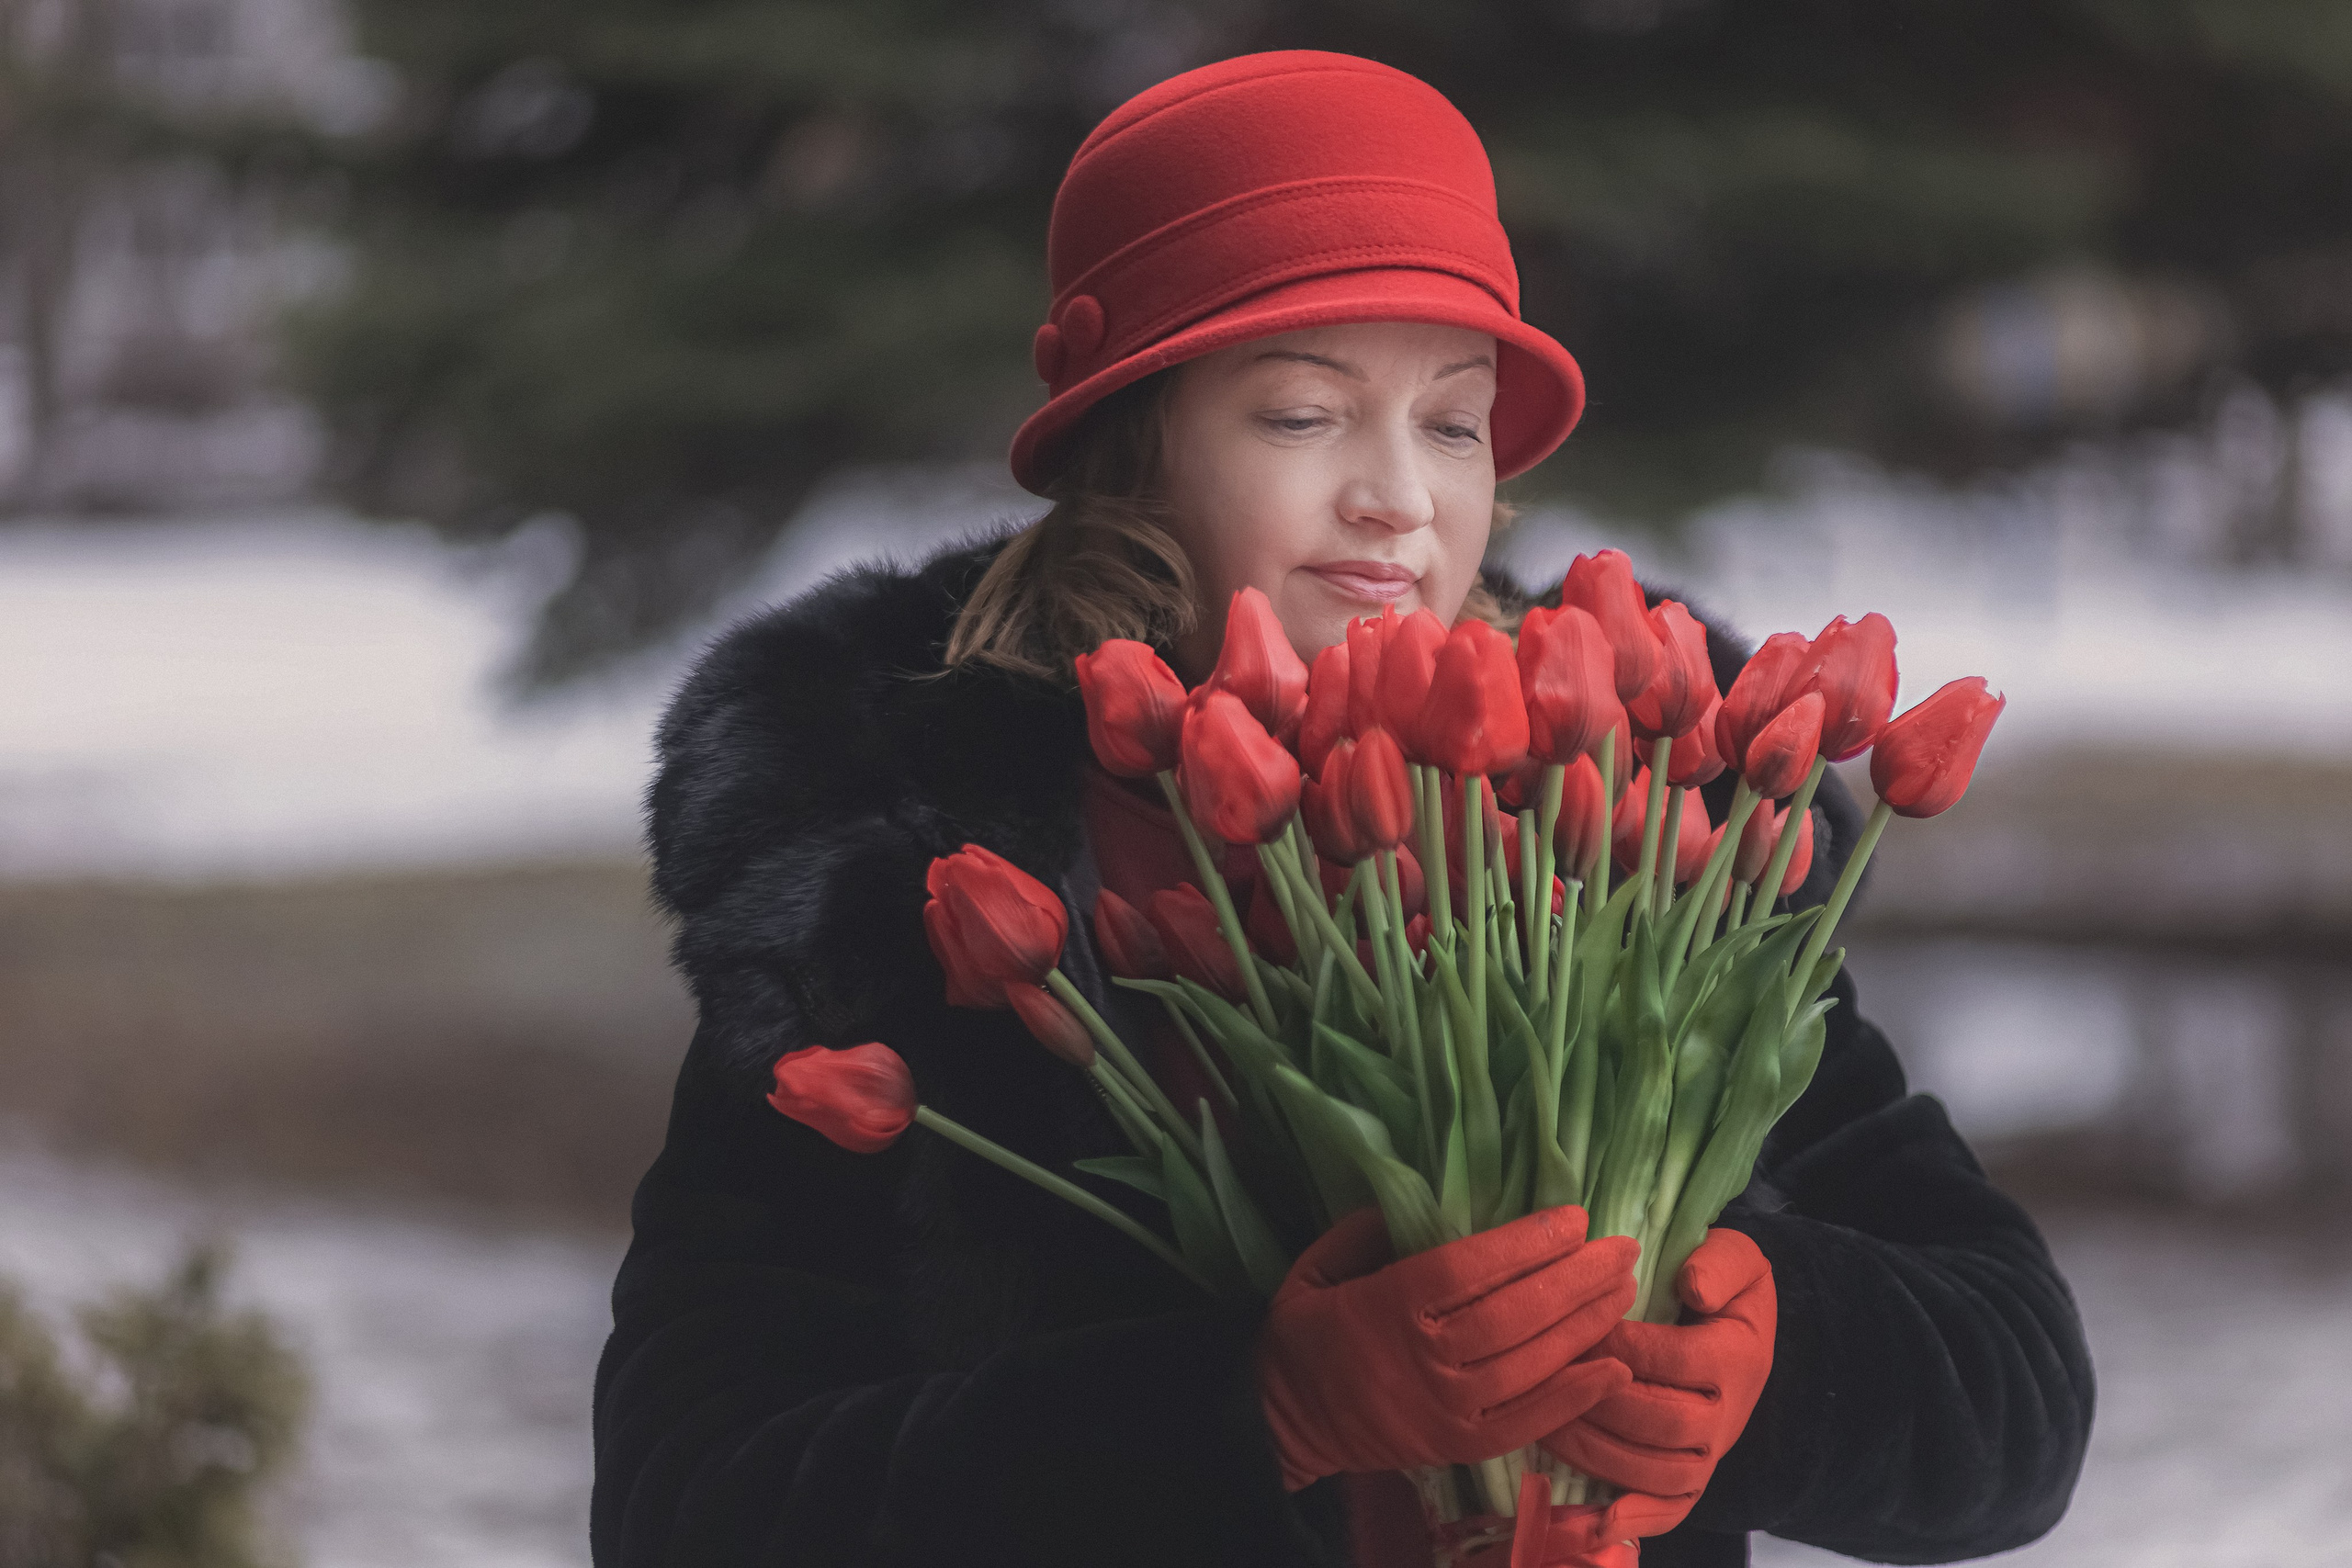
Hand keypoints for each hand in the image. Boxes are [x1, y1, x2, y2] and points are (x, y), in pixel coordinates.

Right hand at [1254, 1205, 1637, 1491]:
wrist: (1284, 1422)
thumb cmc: (1306, 1334)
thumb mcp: (1314, 1267)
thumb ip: (1366, 1230)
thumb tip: (1428, 1196)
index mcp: (1386, 1306)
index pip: (1468, 1269)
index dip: (1527, 1242)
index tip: (1574, 1217)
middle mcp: (1423, 1359)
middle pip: (1514, 1314)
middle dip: (1576, 1278)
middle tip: (1622, 1247)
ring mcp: (1447, 1409)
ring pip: (1530, 1363)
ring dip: (1586, 1325)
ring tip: (1625, 1289)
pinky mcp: (1462, 1446)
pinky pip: (1530, 1422)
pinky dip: (1576, 1396)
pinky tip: (1616, 1366)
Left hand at [1539, 1228, 1775, 1534]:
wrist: (1741, 1324)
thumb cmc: (1721, 1282)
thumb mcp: (1733, 1255)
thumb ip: (1718, 1262)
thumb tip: (1693, 1286)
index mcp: (1737, 1356)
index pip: (1670, 1360)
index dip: (1617, 1346)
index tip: (1573, 1326)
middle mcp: (1730, 1414)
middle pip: (1660, 1422)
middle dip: (1597, 1400)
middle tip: (1546, 1375)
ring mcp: (1711, 1452)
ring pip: (1654, 1469)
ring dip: (1597, 1452)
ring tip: (1545, 1424)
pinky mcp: (1696, 1477)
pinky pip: (1672, 1509)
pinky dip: (1636, 1518)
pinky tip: (1595, 1521)